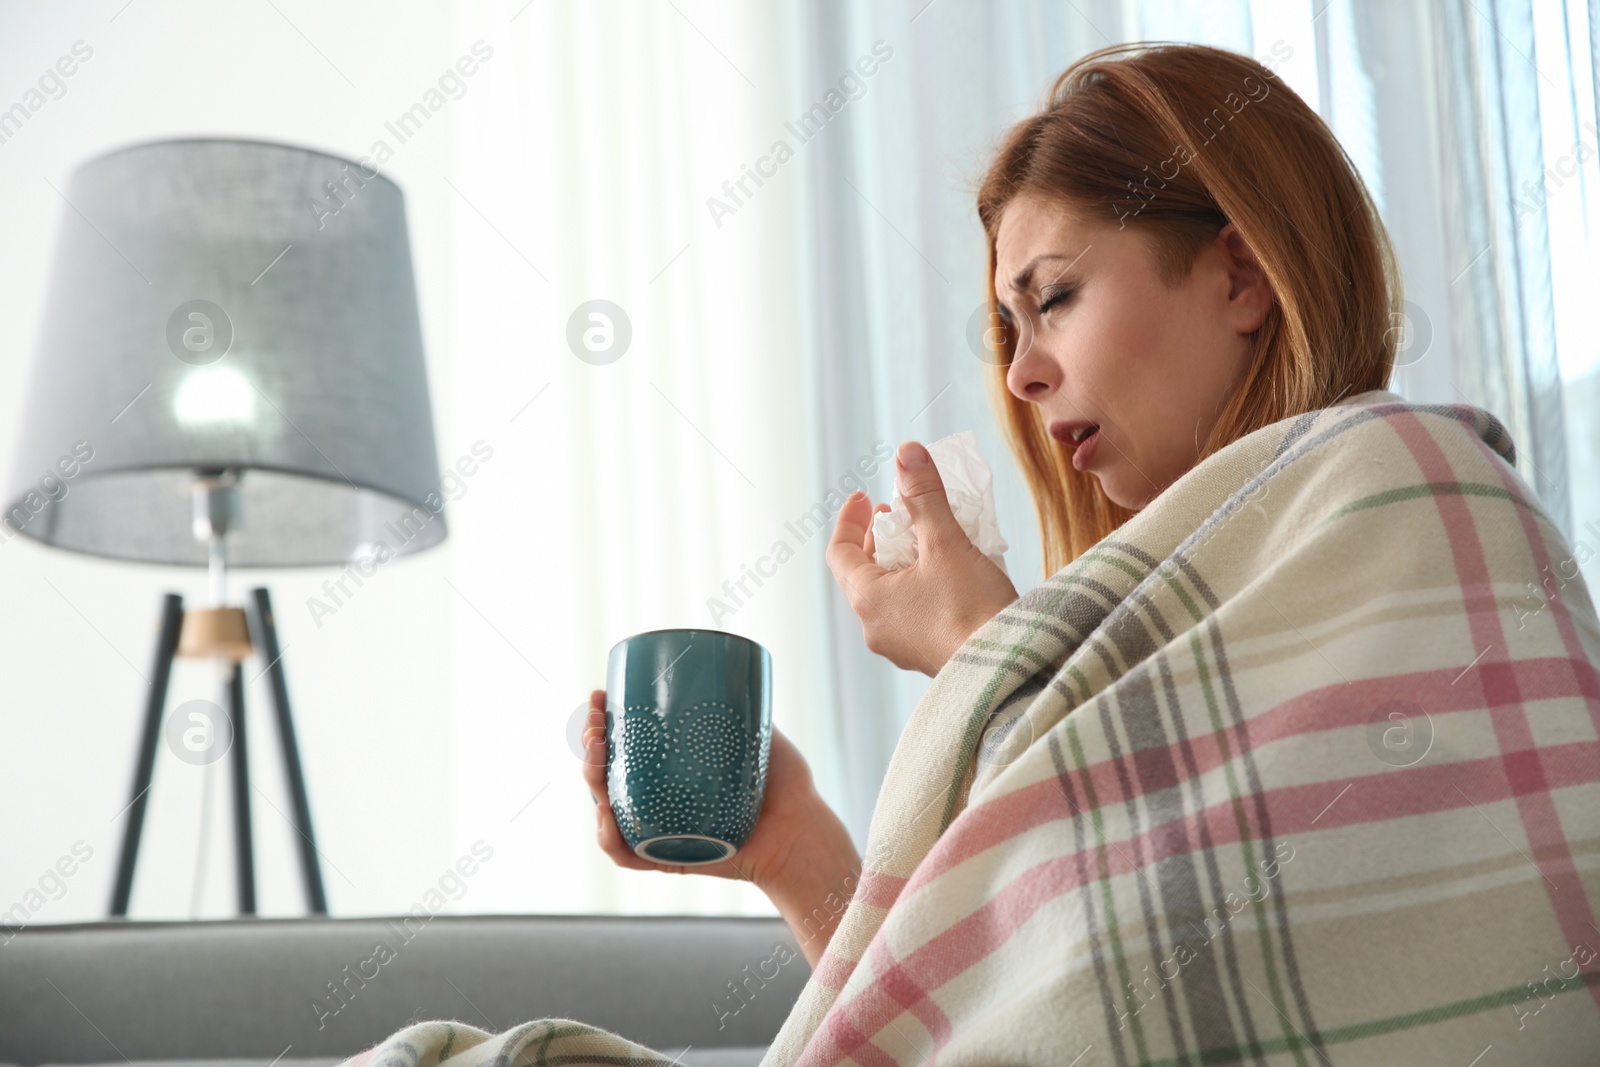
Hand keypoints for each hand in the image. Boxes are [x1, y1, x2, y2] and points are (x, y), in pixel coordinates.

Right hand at [580, 689, 855, 894]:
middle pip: (606, 773)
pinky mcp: (667, 860)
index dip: (602, 721)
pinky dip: (608, 838)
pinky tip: (605, 814)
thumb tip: (727, 667)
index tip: (599, 696)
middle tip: (595, 726)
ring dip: (592, 782)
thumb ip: (740, 704)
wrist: (802, 829)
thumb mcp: (757, 733)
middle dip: (590, 745)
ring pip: (607, 809)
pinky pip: (626, 855)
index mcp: (668, 770)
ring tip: (597, 757)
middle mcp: (657, 799)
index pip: (624, 744)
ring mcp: (658, 830)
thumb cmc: (784, 785)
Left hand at [826, 440, 1018, 675]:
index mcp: (869, 599)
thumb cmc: (971, 610)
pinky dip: (920, 584)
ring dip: (902, 561)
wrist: (1006, 670)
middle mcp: (876, 627)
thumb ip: (925, 496)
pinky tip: (950, 573)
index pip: (840, 552)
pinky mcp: (927, 654)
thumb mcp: (946, 543)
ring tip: (929, 539)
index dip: (849, 520)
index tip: (864, 497)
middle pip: (864, 572)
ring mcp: (901, 645)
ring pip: (889, 593)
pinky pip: (911, 611)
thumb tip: (907, 454)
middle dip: (879, 538)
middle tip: (899, 512)